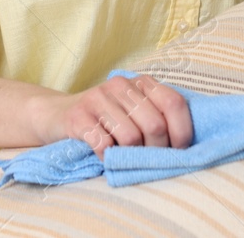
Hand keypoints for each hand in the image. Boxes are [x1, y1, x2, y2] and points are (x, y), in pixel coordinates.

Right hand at [30, 73, 192, 158]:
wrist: (56, 115)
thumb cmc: (105, 120)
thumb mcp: (134, 112)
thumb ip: (158, 119)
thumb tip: (186, 149)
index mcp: (141, 83)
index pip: (174, 104)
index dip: (182, 133)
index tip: (178, 153)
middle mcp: (121, 85)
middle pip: (155, 125)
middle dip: (155, 152)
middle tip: (146, 161)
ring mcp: (97, 98)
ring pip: (130, 137)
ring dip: (129, 157)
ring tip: (123, 158)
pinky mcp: (77, 116)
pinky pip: (103, 144)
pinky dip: (107, 157)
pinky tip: (104, 156)